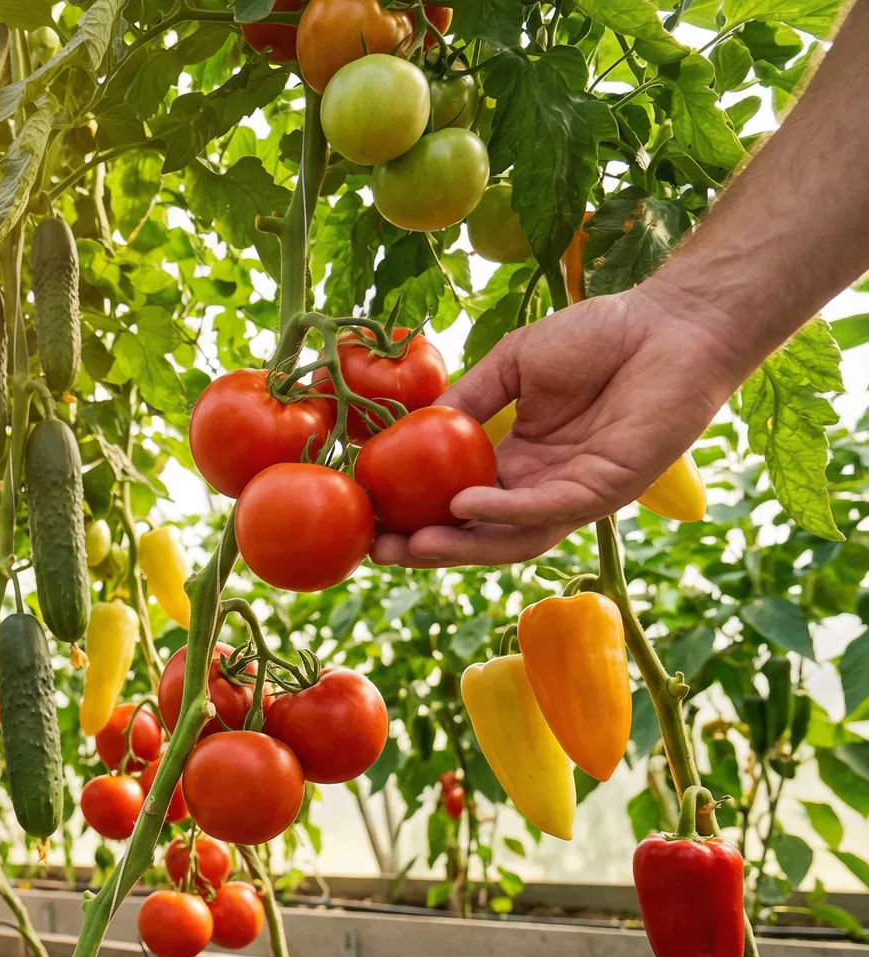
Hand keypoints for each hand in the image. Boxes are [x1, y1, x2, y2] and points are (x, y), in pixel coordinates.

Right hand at [368, 279, 749, 567]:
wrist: (671, 322)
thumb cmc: (600, 335)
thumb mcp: (512, 363)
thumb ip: (468, 400)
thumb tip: (411, 427)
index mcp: (518, 459)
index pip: (458, 499)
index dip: (414, 512)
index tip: (368, 513)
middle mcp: (542, 485)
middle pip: (476, 533)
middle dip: (425, 547)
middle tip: (376, 551)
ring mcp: (573, 493)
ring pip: (509, 539)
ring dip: (459, 548)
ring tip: (411, 547)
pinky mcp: (605, 490)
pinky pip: (547, 511)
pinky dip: (504, 513)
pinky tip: (464, 505)